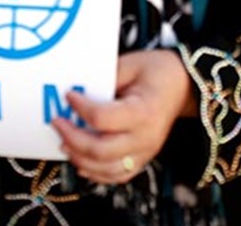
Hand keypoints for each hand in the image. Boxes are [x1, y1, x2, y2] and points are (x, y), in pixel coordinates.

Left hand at [55, 49, 195, 184]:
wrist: (183, 85)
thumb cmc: (157, 71)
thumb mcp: (131, 64)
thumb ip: (105, 78)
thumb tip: (76, 91)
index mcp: (144, 111)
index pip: (103, 118)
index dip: (80, 108)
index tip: (68, 95)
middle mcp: (146, 137)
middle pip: (100, 149)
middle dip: (72, 137)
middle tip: (57, 122)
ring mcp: (145, 152)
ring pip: (105, 168)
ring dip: (79, 158)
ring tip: (64, 142)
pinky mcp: (143, 159)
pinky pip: (116, 175)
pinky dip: (95, 173)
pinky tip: (80, 162)